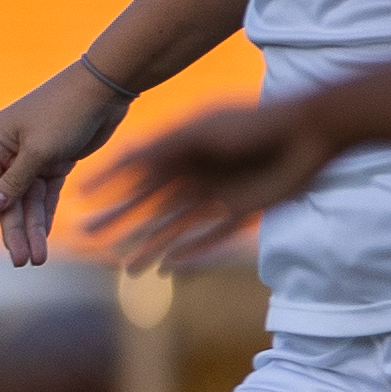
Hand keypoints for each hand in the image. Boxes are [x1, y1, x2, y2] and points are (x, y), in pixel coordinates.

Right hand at [0, 63, 134, 266]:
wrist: (106, 89)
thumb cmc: (66, 112)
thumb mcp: (39, 150)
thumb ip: (15, 181)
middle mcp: (11, 149)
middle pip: (8, 199)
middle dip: (14, 231)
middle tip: (22, 262)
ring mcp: (34, 156)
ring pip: (29, 200)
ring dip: (32, 228)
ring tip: (38, 258)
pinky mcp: (57, 160)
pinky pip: (47, 194)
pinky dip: (45, 215)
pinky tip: (44, 237)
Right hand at [82, 101, 340, 271]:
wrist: (311, 132)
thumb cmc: (255, 123)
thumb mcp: (200, 129)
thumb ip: (162, 147)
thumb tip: (119, 161)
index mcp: (180, 150)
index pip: (134, 172)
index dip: (107, 185)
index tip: (79, 197)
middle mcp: (193, 174)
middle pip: (147, 204)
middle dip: (117, 221)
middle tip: (86, 236)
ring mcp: (217, 195)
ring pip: (173, 227)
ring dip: (148, 246)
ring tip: (124, 268)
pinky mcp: (244, 213)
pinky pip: (209, 238)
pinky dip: (189, 253)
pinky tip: (168, 268)